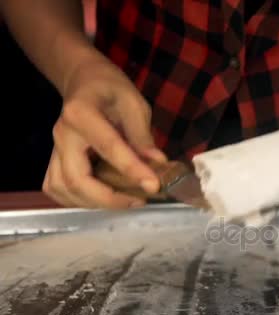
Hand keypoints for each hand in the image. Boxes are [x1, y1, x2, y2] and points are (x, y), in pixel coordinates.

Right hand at [43, 58, 166, 208]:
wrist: (84, 80)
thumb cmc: (111, 88)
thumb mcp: (134, 103)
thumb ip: (143, 135)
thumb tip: (157, 164)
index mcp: (81, 114)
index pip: (108, 148)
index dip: (132, 169)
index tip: (153, 185)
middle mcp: (62, 135)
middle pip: (76, 179)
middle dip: (108, 198)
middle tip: (139, 200)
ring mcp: (54, 150)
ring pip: (63, 189)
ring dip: (94, 203)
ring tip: (125, 200)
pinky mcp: (54, 160)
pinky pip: (56, 188)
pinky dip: (77, 200)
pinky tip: (102, 199)